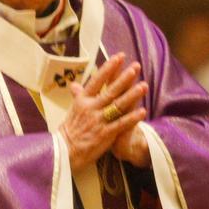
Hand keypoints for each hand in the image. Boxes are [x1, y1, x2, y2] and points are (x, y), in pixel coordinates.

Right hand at [61, 54, 145, 171]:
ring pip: (117, 105)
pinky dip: (132, 118)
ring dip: (132, 95)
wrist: (64, 151)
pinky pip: (121, 124)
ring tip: (144, 86)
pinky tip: (142, 111)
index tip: (119, 57)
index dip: (108, 68)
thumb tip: (74, 84)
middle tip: (135, 67)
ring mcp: (98, 121)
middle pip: (110, 90)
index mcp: (82, 100)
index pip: (97, 80)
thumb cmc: (70, 130)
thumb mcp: (72, 110)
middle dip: (124, 78)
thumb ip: (78, 96)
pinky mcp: (105, 134)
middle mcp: (91, 108)